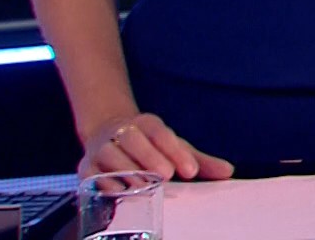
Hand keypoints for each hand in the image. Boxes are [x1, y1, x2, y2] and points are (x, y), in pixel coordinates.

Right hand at [79, 113, 233, 181]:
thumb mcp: (175, 148)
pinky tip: (117, 191)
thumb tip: (228, 172)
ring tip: (143, 185)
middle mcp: (123, 132)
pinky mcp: (86, 166)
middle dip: (151, 157)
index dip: (176, 151)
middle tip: (166, 175)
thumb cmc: (149, 146)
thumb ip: (200, 161)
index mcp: (147, 124)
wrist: (108, 133)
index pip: (161, 133)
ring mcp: (103, 148)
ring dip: (127, 170)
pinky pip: (91, 173)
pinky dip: (103, 182)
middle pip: (134, 140)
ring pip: (111, 155)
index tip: (191, 170)